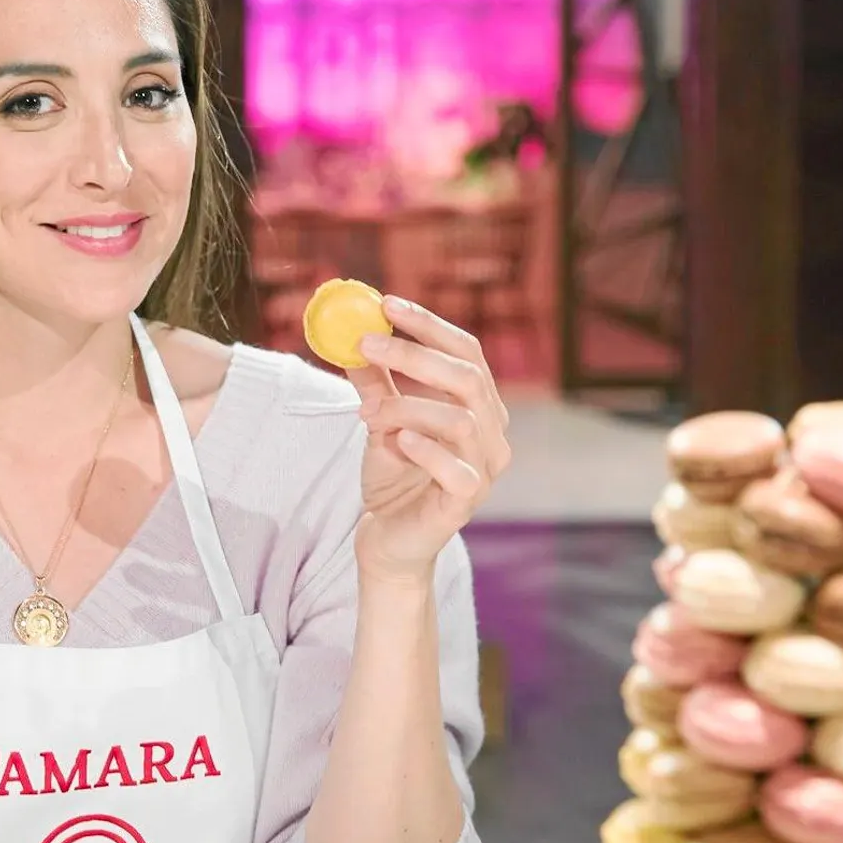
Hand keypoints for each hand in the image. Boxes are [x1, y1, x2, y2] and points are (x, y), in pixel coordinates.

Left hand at [344, 296, 512, 581]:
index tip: (386, 304)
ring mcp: (484, 470)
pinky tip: (397, 440)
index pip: (466, 352)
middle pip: (468, 378)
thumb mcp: (379, 420)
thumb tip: (351, 336)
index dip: (429, 325)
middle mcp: (492, 434)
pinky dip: (426, 450)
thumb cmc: (393, 477)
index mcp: (479, 406)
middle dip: (415, 354)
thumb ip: (375, 382)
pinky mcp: (466, 503)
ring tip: (366, 412)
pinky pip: (456, 470)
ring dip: (406, 406)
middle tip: (367, 341)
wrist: (388, 539)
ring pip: (459, 420)